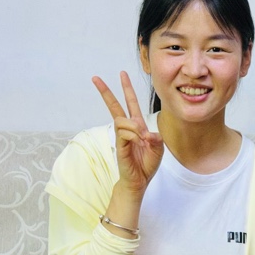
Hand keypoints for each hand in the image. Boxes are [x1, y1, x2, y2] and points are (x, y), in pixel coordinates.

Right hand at [93, 72, 162, 193]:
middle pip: (115, 106)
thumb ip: (156, 138)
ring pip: (122, 120)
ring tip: (143, 139)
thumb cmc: (147, 164)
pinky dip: (133, 135)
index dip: (127, 88)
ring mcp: (122, 136)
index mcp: (137, 125)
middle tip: (95, 78)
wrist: (139, 181)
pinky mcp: (119, 145)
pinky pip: (123, 133)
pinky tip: (139, 142)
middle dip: (106, 91)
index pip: (131, 103)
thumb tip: (146, 133)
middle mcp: (128, 128)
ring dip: (134, 127)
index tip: (122, 74)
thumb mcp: (158, 148)